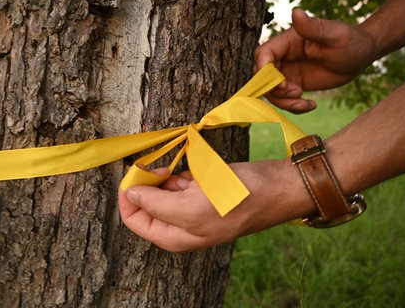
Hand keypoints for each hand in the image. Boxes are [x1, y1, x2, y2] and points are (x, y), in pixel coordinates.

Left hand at [118, 160, 314, 251]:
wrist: (275, 187)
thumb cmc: (236, 201)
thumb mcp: (191, 208)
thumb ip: (155, 204)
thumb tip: (130, 195)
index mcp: (174, 237)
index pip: (134, 219)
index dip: (130, 196)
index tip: (136, 173)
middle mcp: (180, 225)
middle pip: (146, 203)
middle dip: (149, 183)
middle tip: (160, 168)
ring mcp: (192, 208)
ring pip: (163, 189)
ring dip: (167, 177)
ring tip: (185, 175)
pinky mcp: (202, 192)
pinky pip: (181, 181)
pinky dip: (183, 174)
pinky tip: (198, 174)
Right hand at [254, 9, 375, 112]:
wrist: (361, 56)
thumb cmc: (350, 40)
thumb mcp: (334, 34)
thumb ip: (313, 27)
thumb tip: (296, 12)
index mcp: (288, 41)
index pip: (263, 55)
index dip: (265, 71)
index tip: (282, 84)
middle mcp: (284, 57)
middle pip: (262, 77)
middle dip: (274, 90)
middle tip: (297, 93)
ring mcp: (288, 72)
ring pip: (272, 92)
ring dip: (284, 102)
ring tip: (305, 102)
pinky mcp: (295, 85)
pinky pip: (285, 100)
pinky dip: (294, 107)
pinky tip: (311, 105)